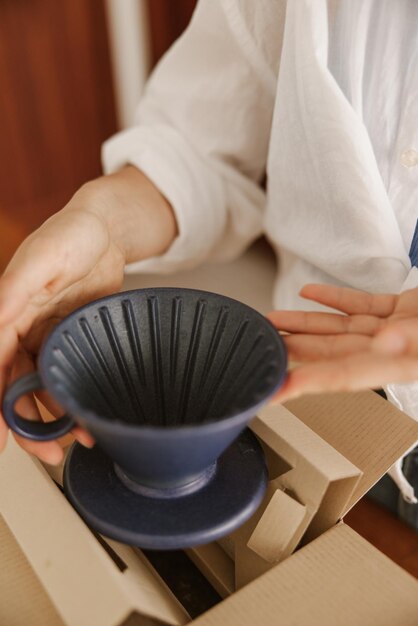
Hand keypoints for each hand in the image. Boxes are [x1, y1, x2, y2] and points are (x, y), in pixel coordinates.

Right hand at [0, 167, 176, 462]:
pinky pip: (62, 374)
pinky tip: (83, 414)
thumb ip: (15, 289)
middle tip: (48, 454)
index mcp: (7, 311)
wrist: (107, 231)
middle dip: (26, 424)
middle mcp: (20, 328)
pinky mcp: (67, 337)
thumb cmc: (71, 234)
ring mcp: (44, 335)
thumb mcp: (43, 259)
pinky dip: (69, 396)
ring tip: (74, 441)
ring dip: (50, 417)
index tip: (0, 440)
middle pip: (13, 386)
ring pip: (38, 387)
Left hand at [268, 283, 417, 402]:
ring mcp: (394, 329)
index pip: (345, 376)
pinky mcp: (399, 309)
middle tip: (263, 349)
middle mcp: (392, 351)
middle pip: (332, 353)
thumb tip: (384, 341)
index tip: (279, 389)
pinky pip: (360, 304)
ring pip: (339, 327)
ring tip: (275, 320)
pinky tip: (309, 293)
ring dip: (305, 323)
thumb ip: (413, 337)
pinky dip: (334, 298)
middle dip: (294, 350)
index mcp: (400, 365)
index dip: (308, 382)